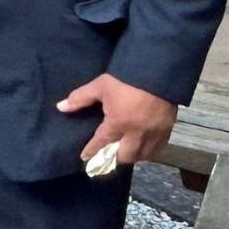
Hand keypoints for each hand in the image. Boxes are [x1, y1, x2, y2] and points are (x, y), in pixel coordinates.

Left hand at [58, 73, 177, 169]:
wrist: (158, 70)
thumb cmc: (126, 78)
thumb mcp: (100, 86)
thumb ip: (80, 98)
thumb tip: (60, 107)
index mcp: (119, 122)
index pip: (102, 143)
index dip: (92, 151)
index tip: (85, 158)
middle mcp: (137, 132)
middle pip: (125, 156)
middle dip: (114, 158)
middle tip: (107, 156)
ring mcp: (155, 132)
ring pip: (143, 155)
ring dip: (132, 157)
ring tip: (124, 152)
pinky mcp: (168, 128)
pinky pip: (158, 148)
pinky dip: (149, 152)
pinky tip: (143, 149)